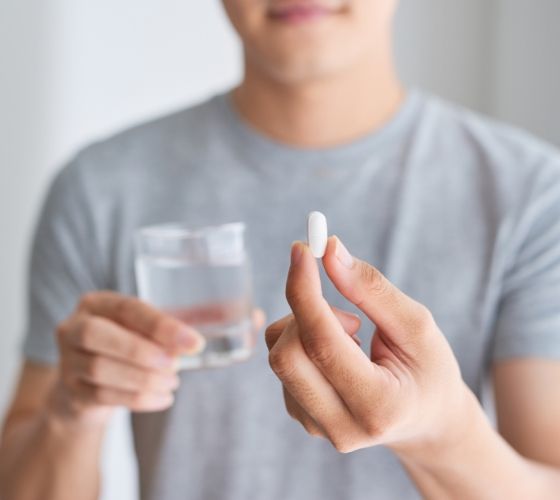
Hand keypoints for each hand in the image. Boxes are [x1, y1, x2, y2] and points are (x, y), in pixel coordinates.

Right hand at [51, 291, 263, 427]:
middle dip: (143, 352)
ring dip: (143, 379)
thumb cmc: (134, 345)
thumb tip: (255, 316)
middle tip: (178, 366)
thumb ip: (198, 319)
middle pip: (99, 336)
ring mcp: (67, 360)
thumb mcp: (156, 328)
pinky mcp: (70, 391)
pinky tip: (163, 398)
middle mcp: (75, 326)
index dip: (160, 326)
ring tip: (173, 383)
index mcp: (99, 302)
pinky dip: (137, 399)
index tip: (194, 343)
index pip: (127, 308)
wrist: (89, 384)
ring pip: (99, 369)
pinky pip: (101, 396)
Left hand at [265, 236, 476, 455]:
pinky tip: (340, 354)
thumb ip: (372, 289)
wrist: (426, 420)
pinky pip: (282, 363)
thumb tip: (329, 251)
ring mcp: (316, 427)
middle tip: (349, 311)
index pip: (322, 344)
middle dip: (306, 312)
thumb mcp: (417, 325)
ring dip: (308, 327)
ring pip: (279, 356)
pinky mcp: (301, 417)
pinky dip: (304, 342)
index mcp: (378, 406)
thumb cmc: (429, 370)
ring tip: (354, 338)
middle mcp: (341, 427)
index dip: (305, 291)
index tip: (301, 249)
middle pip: (287, 355)